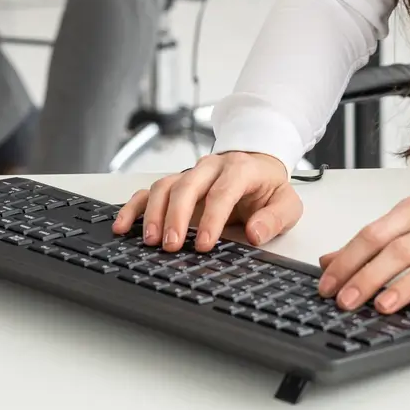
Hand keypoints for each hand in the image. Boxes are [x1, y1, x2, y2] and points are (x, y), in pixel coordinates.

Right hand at [114, 151, 301, 251]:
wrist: (257, 164)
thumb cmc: (269, 188)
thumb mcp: (287, 203)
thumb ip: (274, 218)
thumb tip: (254, 233)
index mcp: (240, 169)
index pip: (223, 191)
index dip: (213, 218)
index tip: (204, 244)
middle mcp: (210, 167)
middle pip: (187, 185)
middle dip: (177, 216)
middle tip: (171, 244)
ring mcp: (189, 173)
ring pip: (165, 186)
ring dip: (153, 213)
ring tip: (150, 241)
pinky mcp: (175, 183)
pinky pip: (149, 190)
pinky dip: (134, 206)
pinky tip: (123, 225)